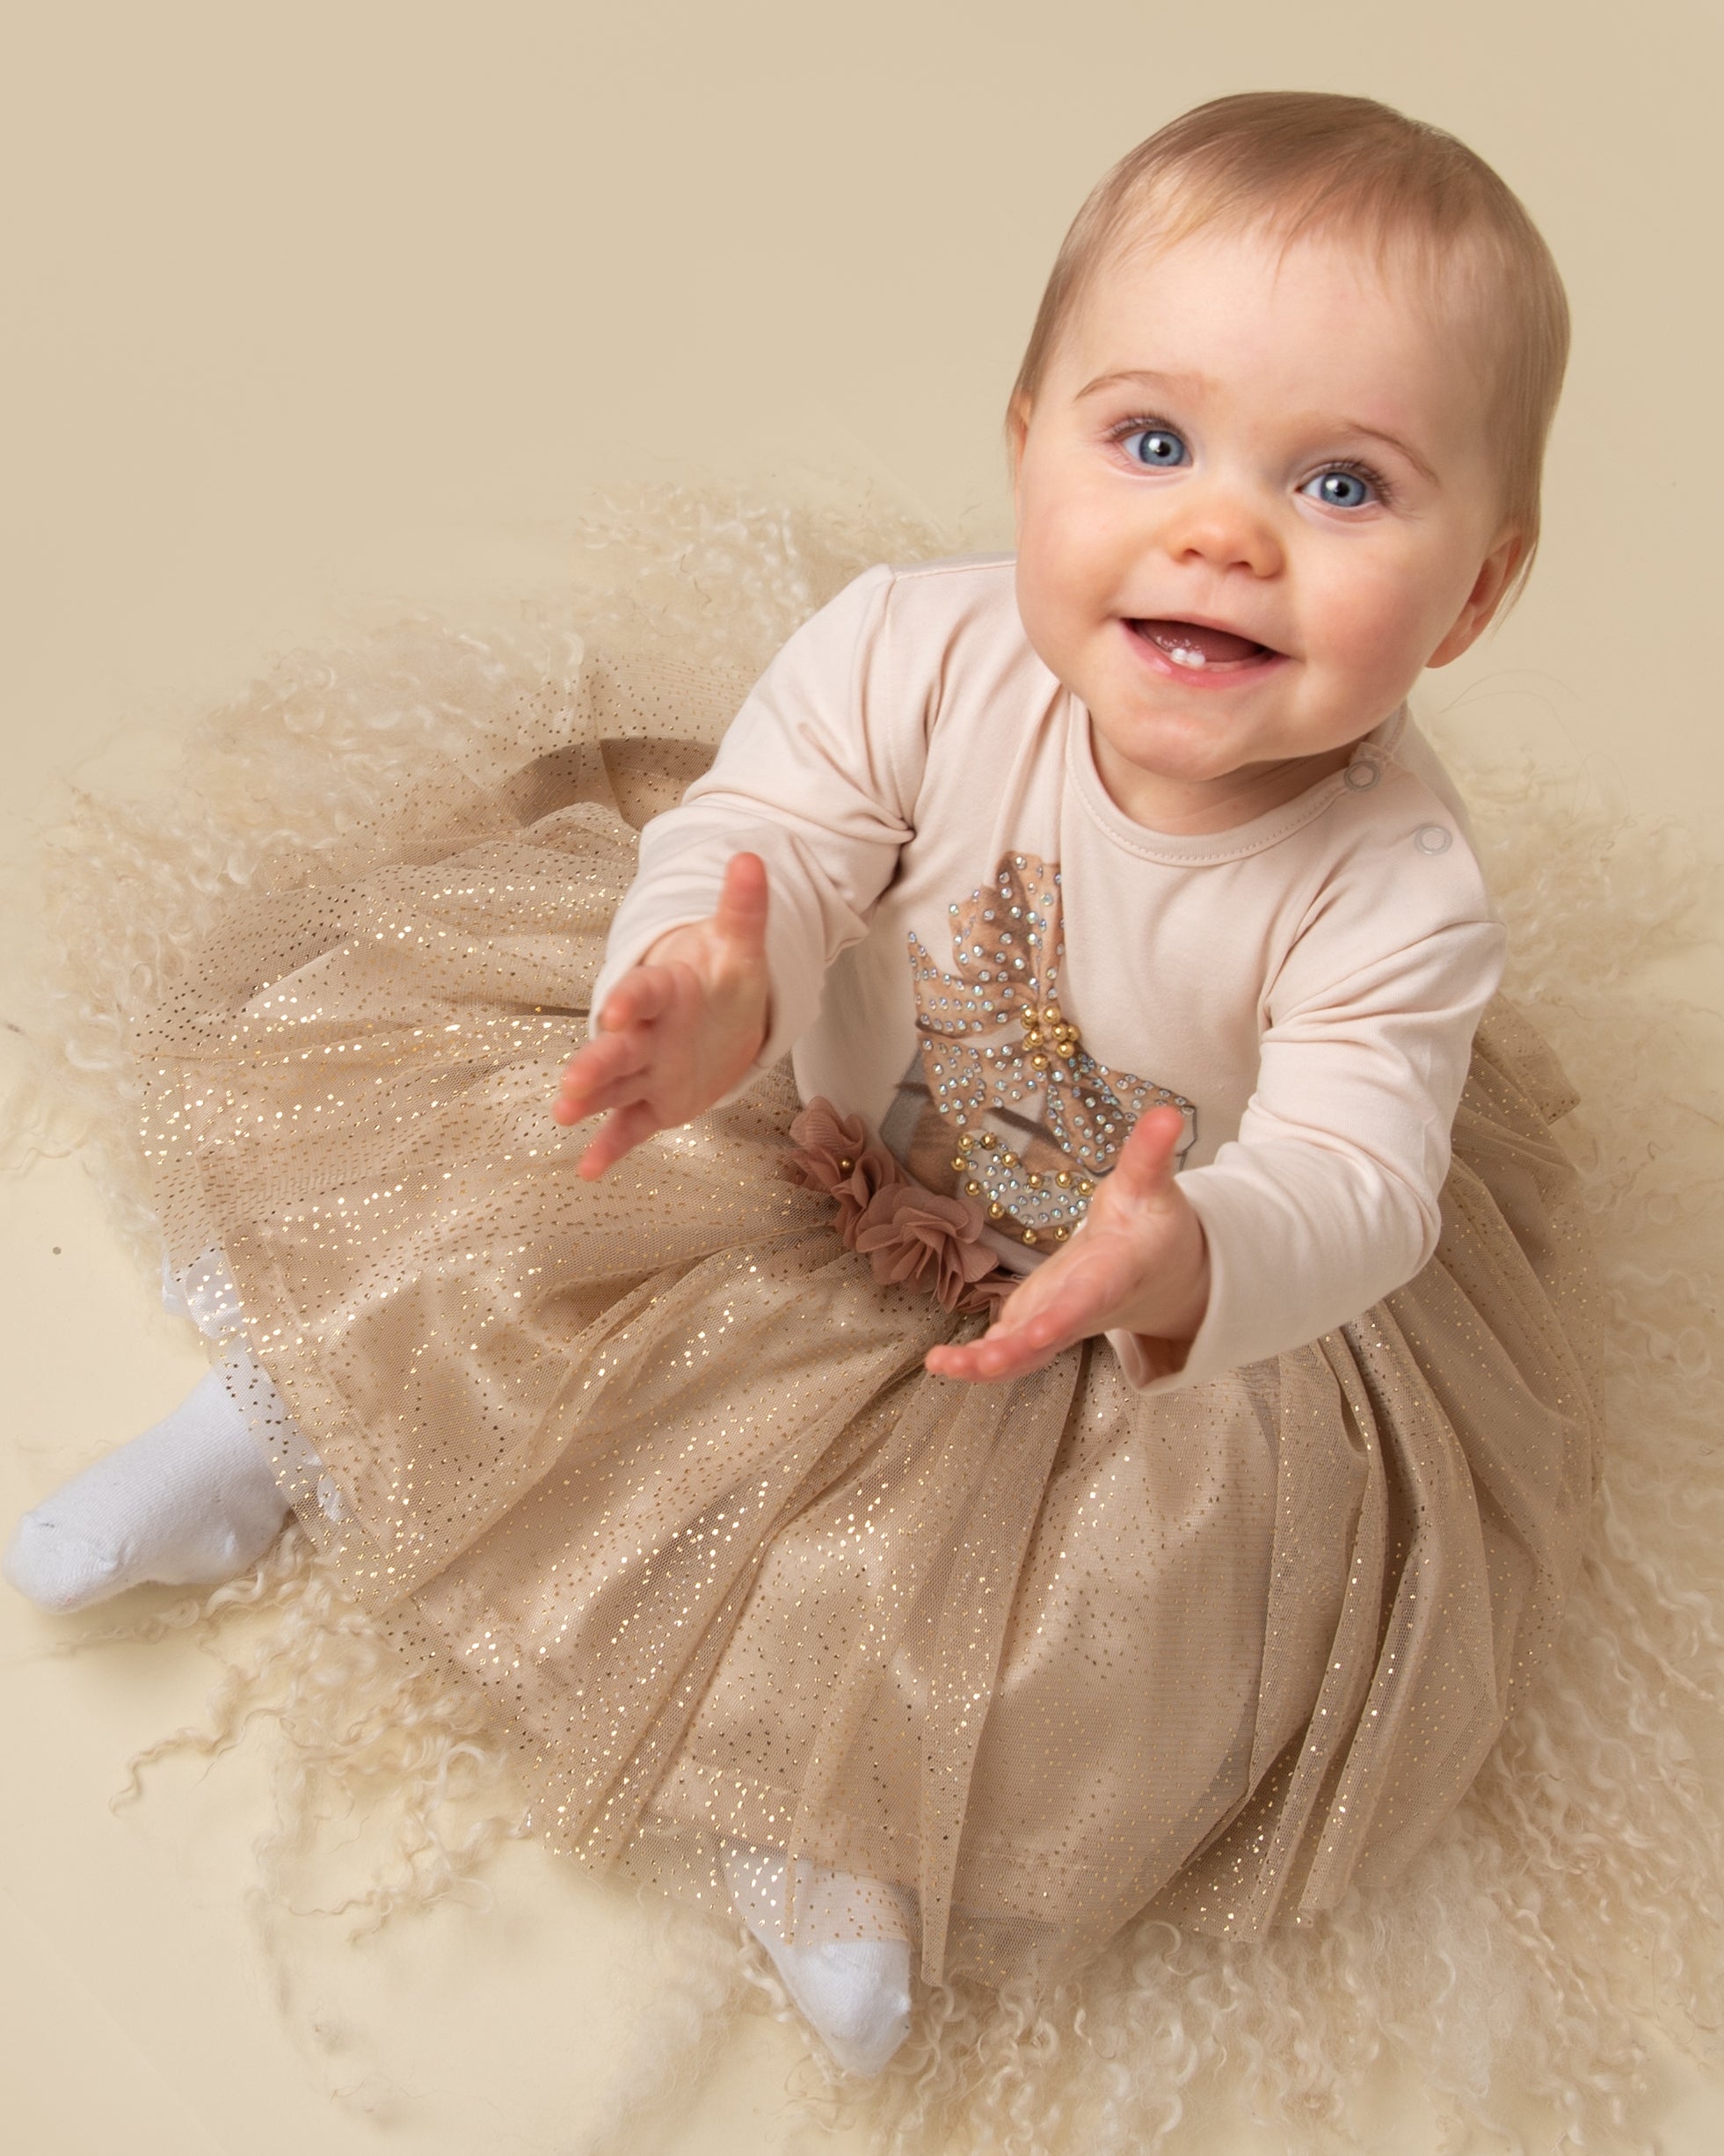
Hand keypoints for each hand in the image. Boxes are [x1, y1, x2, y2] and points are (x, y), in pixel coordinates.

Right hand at [553, 852, 770, 1178]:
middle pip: (617, 1048)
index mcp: (665, 991)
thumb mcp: (740, 946)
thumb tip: (753, 859)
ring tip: (564, 1114)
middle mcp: (645, 1034)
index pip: (645, 993)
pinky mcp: (654, 1103)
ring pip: (613, 1086)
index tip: (616, 1010)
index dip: (631, 1001)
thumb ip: (743, 909)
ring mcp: (646, 1071)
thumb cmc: (722, 978)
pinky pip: (629, 1127)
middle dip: (596, 1063)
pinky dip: (610, 1147)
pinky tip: (588, 1169)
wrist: (720, 1016)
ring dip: (590, 1100)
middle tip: (571, 1083)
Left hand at [923, 1106, 1209, 1383]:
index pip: (1086, 1299)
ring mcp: (1056, 1320)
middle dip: (1015, 1353)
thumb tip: (1166, 1113)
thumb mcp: (1152, 1188)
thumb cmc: (1152, 1229)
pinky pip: (1011, 1348)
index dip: (1062, 1318)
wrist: (1160, 1274)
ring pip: (1024, 1352)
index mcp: (1111, 1275)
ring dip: (985, 1364)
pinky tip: (944, 1362)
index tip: (1037, 1332)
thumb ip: (1150, 1155)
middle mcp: (1081, 1308)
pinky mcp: (1038, 1321)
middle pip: (1048, 1338)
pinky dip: (980, 1360)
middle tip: (979, 1364)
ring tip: (943, 1365)